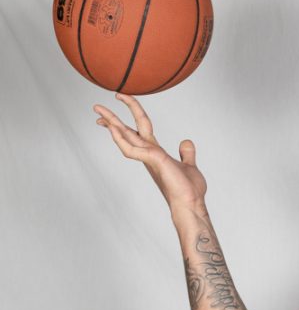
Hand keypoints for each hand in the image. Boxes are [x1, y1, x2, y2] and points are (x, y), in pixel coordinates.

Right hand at [94, 93, 207, 214]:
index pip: (141, 128)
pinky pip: (132, 149)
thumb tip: (186, 142)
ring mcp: (150, 157)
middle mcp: (149, 153)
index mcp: (156, 152)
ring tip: (98, 112)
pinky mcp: (154, 161)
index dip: (133, 114)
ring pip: (126, 136)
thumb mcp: (189, 165)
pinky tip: (114, 129)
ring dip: (112, 123)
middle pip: (128, 130)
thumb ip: (186, 153)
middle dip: (113, 117)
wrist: (191, 205)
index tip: (121, 104)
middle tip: (96, 107)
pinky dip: (122, 139)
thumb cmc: (188, 190)